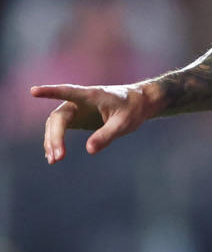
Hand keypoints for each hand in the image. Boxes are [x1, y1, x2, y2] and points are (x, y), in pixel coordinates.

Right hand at [29, 83, 157, 164]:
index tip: (34, 91)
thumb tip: (89, 150)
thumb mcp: (124, 123)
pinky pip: (59, 129)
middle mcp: (79, 101)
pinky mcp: (76, 118)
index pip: (68, 91)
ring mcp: (76, 109)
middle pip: (59, 117)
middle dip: (55, 137)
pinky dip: (55, 142)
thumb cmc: (132, 109)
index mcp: (92, 95)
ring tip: (54, 160)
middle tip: (58, 157)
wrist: (138, 104)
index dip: (50, 91)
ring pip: (56, 124)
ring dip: (52, 141)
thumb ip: (107, 135)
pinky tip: (53, 157)